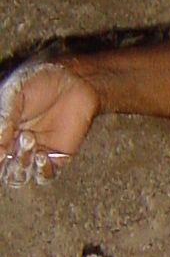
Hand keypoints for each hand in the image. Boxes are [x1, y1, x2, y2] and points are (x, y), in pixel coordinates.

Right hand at [0, 58, 99, 186]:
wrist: (75, 81)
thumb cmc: (41, 82)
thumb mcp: (14, 96)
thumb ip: (4, 120)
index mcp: (2, 130)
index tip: (1, 151)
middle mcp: (15, 145)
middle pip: (4, 168)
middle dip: (6, 160)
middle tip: (13, 143)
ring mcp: (36, 152)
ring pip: (21, 174)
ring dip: (21, 161)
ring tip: (29, 138)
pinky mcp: (57, 157)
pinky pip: (45, 175)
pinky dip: (40, 170)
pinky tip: (41, 155)